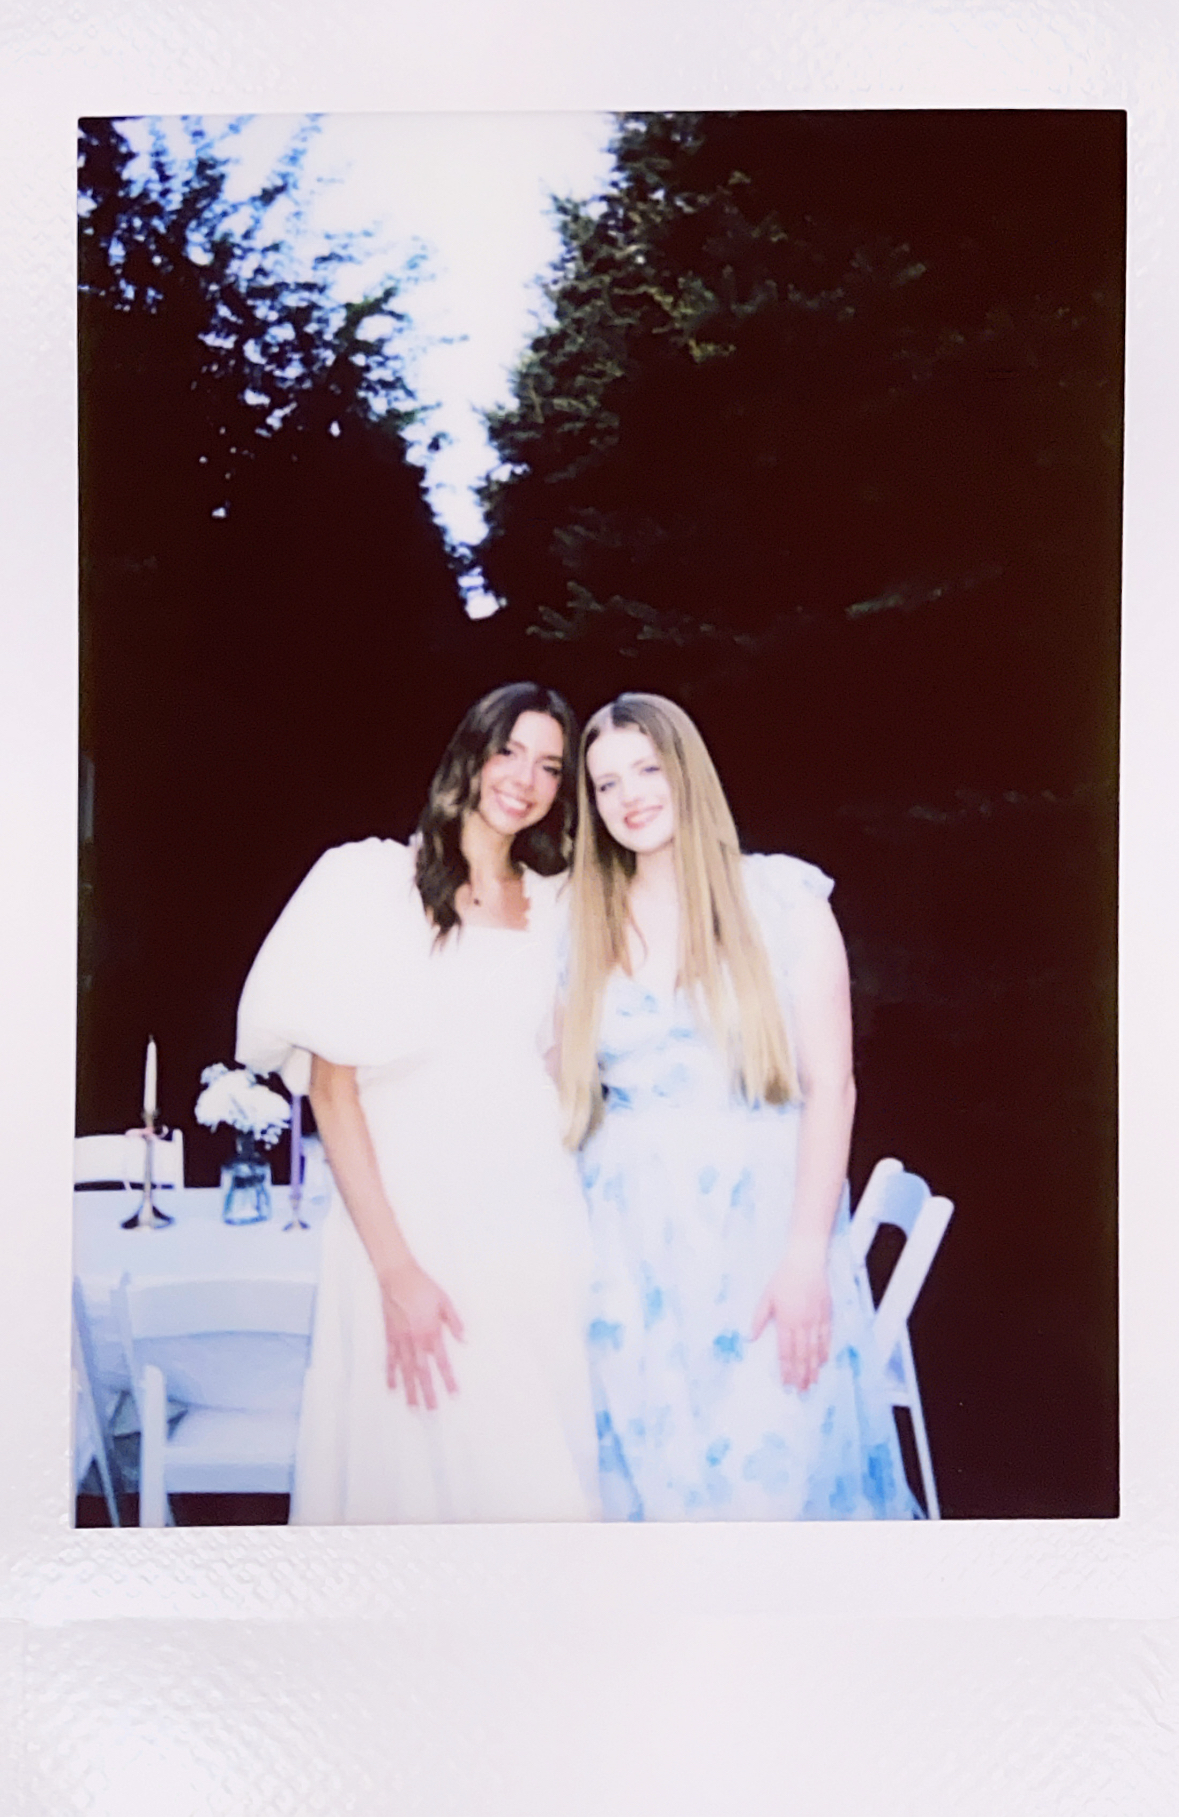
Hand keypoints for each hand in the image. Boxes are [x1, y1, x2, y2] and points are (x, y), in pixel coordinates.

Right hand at [378, 1260, 464, 1409]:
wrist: (396, 1275)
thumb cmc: (422, 1286)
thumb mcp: (445, 1301)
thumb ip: (455, 1322)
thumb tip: (463, 1340)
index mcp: (431, 1331)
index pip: (441, 1361)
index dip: (447, 1379)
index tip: (453, 1394)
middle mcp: (415, 1340)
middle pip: (422, 1372)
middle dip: (428, 1392)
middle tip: (432, 1411)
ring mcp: (400, 1340)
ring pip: (406, 1370)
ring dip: (410, 1390)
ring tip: (413, 1407)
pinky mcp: (390, 1336)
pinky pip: (390, 1360)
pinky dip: (391, 1374)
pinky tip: (393, 1388)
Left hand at [751, 1248, 831, 1391]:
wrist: (806, 1261)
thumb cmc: (783, 1278)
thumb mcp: (766, 1296)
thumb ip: (759, 1318)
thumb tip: (751, 1338)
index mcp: (786, 1320)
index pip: (786, 1352)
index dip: (786, 1369)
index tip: (786, 1384)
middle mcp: (803, 1323)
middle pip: (802, 1355)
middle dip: (801, 1375)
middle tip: (801, 1391)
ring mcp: (816, 1320)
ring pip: (815, 1350)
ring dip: (814, 1368)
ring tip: (812, 1383)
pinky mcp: (826, 1314)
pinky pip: (827, 1337)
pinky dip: (825, 1351)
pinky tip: (823, 1362)